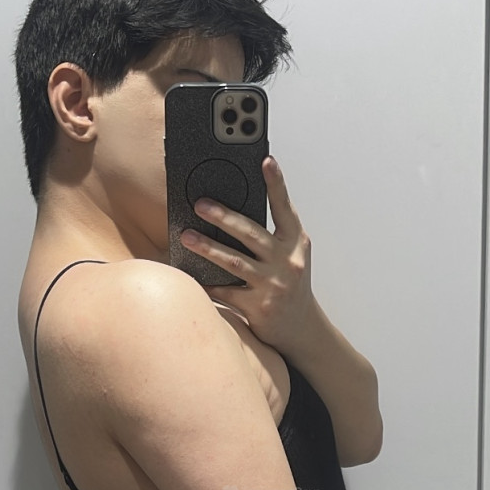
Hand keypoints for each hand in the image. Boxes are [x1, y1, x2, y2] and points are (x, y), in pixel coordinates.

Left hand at [178, 155, 315, 350]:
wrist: (302, 329)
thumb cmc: (290, 286)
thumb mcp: (290, 256)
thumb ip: (272, 235)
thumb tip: (233, 213)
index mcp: (296, 243)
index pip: (284, 208)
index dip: (276, 183)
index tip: (266, 160)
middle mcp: (287, 262)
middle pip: (251, 233)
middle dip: (223, 217)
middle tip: (200, 204)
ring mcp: (274, 285)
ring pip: (234, 262)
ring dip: (208, 247)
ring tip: (186, 237)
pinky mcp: (259, 307)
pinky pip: (226, 292)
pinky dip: (207, 283)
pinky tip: (191, 275)